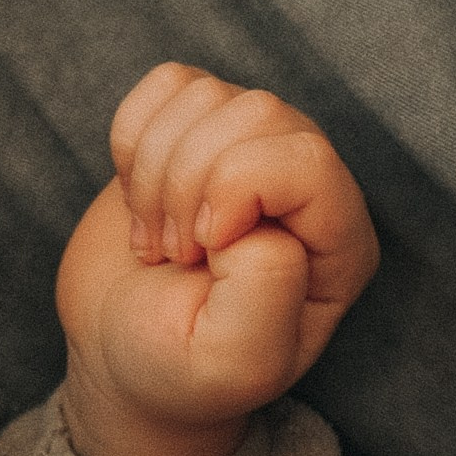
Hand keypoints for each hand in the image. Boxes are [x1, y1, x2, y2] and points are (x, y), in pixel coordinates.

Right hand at [56, 63, 379, 455]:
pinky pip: (166, 85)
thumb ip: (268, 289)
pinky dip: (132, 140)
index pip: (306, 159)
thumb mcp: (232, 362)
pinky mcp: (193, 133)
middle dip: (187, 183)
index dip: (234, 190)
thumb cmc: (178, 370)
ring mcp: (247, 151)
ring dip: (155, 172)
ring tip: (158, 238)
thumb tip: (256, 213)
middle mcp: (304, 186)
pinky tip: (140, 200)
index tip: (200, 252)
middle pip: (256, 113)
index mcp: (337, 243)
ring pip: (206, 95)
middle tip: (174, 253)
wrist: (118, 358)